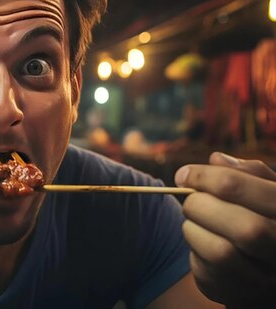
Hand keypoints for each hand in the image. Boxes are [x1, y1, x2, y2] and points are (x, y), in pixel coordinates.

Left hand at [175, 152, 275, 306]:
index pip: (240, 185)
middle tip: (190, 200)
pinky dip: (195, 246)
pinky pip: (207, 268)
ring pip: (222, 252)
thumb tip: (216, 159)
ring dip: (195, 228)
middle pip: (243, 226)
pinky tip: (200, 237)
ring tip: (195, 218)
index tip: (183, 174)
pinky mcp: (241, 290)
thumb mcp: (265, 190)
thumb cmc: (263, 216)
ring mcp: (267, 275)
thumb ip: (246, 173)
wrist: (265, 267)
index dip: (205, 176)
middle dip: (202, 205)